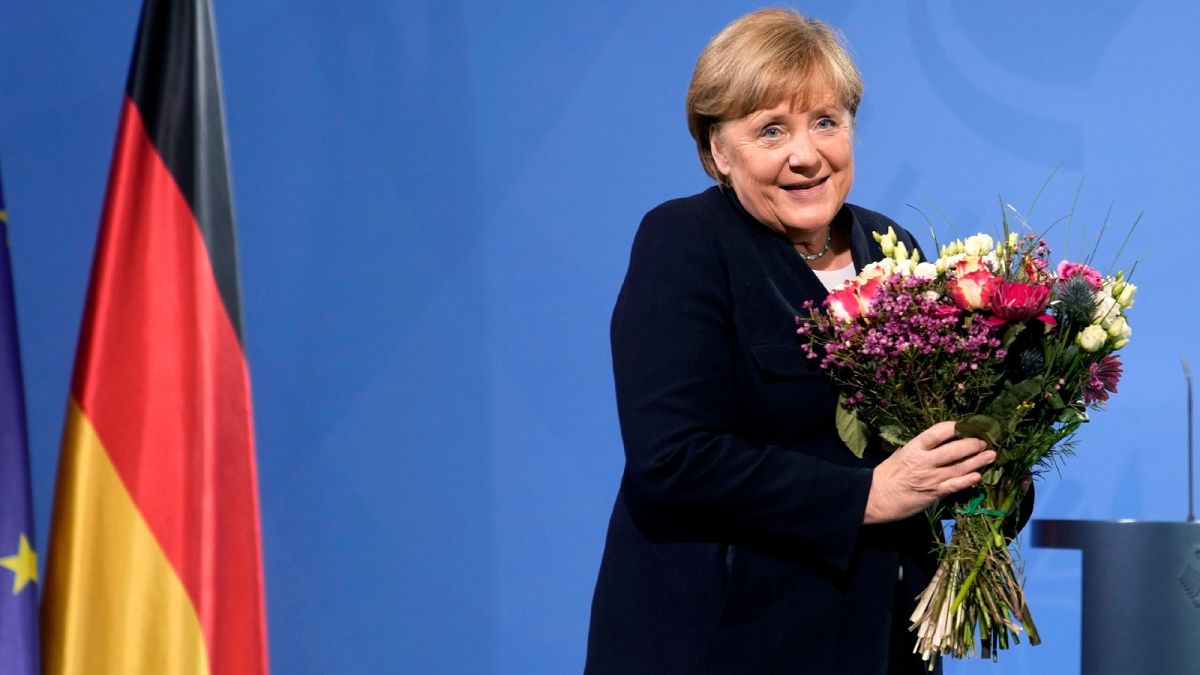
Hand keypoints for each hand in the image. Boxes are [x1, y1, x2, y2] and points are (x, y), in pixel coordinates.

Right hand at [863, 421, 994, 523]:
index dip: (955, 427)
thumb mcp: (901, 454)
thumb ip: (919, 448)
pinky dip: (968, 480)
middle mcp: (925, 461)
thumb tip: (937, 443)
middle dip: (973, 444)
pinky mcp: (934, 494)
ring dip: (977, 461)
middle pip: (955, 450)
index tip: (966, 425)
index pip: (938, 432)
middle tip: (984, 441)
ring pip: (960, 467)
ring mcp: (931, 478)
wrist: (876, 497)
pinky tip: (978, 476)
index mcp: (914, 448)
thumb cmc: (887, 474)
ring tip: (991, 455)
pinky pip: (955, 485)